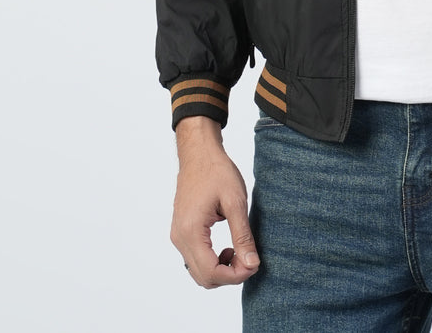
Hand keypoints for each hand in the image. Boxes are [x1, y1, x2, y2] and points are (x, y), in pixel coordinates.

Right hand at [171, 117, 259, 287]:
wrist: (199, 153)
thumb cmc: (217, 172)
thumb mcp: (235, 202)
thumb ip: (242, 236)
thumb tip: (251, 264)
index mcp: (191, 231)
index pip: (211, 272)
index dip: (235, 276)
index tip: (253, 265)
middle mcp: (179, 238)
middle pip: (203, 277)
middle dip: (229, 276)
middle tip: (249, 260)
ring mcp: (178, 236)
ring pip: (198, 272)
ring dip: (221, 270)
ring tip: (239, 251)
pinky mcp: (181, 232)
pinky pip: (195, 259)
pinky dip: (212, 261)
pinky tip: (228, 247)